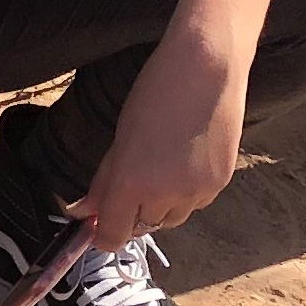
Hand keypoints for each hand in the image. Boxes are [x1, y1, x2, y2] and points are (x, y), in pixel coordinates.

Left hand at [80, 30, 247, 253]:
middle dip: (132, 212)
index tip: (98, 228)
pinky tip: (186, 160)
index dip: (103, 236)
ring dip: (160, 205)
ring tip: (162, 165)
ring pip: (171, 218)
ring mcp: (196, 191)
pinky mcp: (221, 183)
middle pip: (142, 227)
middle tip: (133, 180)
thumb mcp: (120, 138)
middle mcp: (164, 195)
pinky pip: (196, 203)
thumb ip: (104, 181)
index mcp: (131, 183)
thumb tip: (84, 212)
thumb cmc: (155, 94)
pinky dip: (186, 193)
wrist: (206, 69)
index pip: (113, 236)